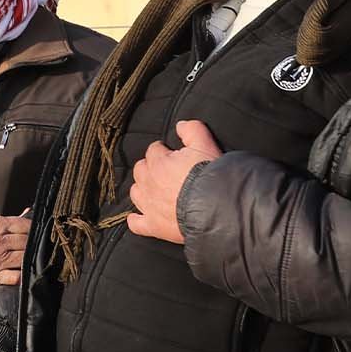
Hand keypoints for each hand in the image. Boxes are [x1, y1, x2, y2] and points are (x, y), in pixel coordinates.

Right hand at [0, 212, 29, 287]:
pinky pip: (14, 277)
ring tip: (31, 257)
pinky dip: (21, 275)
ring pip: (24, 258)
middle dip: (33, 243)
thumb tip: (26, 211)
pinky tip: (23, 273)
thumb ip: (2, 217)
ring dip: (29, 258)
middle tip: (36, 245)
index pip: (24, 225)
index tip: (36, 231)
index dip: (33, 228)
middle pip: (26, 242)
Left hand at [126, 119, 222, 243]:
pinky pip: (136, 223)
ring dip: (143, 188)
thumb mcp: (205, 144)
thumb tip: (180, 125)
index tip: (172, 154)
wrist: (215, 207)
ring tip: (155, 189)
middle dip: (150, 167)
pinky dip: (136, 220)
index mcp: (158, 162)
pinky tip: (140, 217)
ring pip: (136, 193)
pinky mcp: (153, 226)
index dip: (163, 151)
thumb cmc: (210, 174)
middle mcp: (149, 183)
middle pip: (141, 170)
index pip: (153, 150)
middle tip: (165, 170)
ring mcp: (149, 206)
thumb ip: (192, 129)